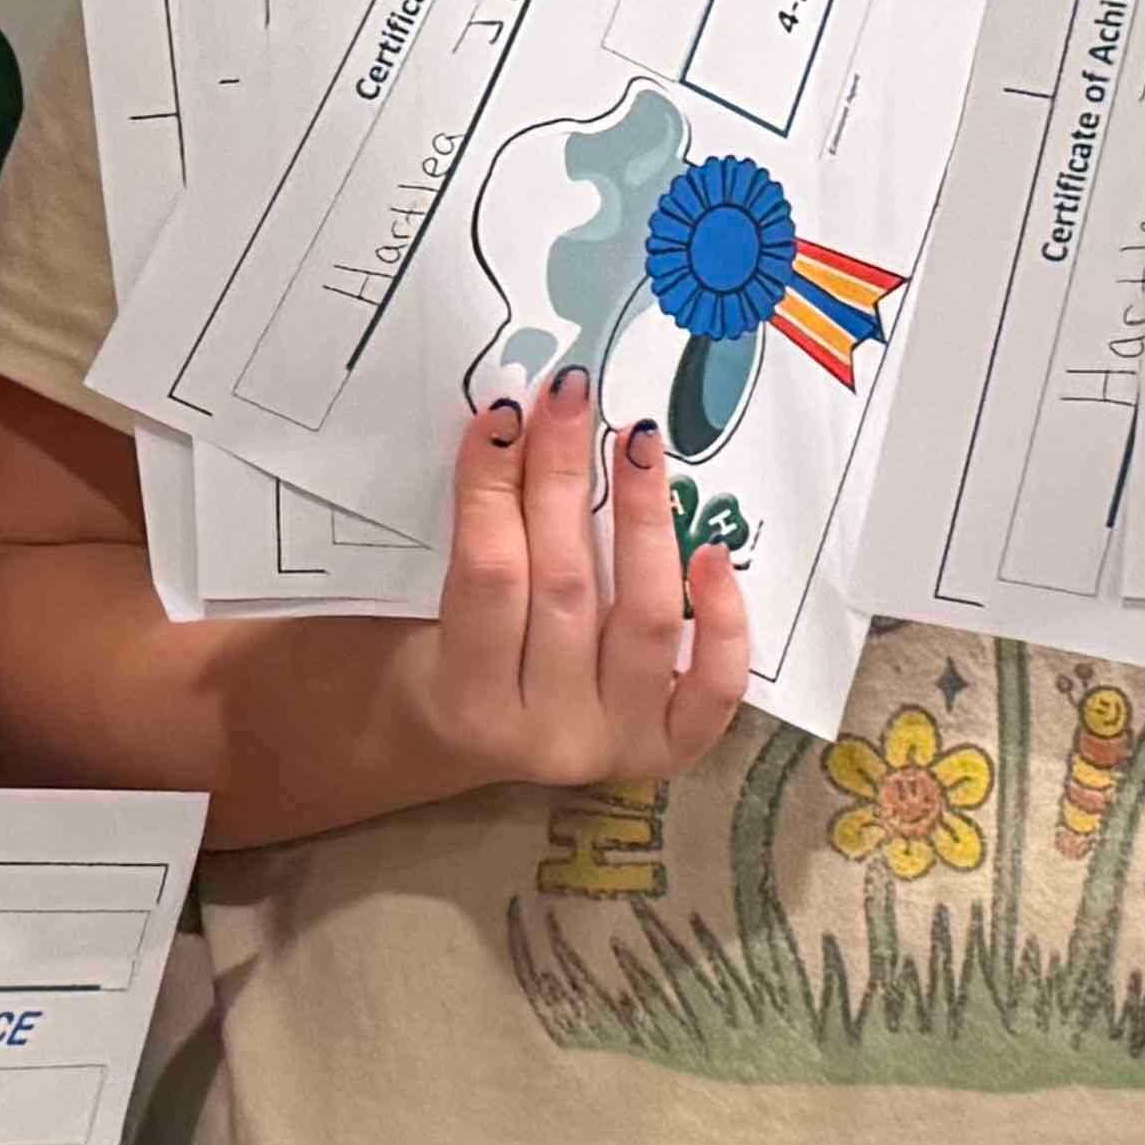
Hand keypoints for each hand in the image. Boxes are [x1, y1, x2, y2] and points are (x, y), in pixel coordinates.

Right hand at [389, 368, 751, 798]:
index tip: (504, 414)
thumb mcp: (421, 613)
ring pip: (646, 619)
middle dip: (565, 477)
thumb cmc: (439, 663)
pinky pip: (714, 684)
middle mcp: (549, 734)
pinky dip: (722, 618)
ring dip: (643, 518)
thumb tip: (510, 426)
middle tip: (571, 397)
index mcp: (468, 702)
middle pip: (566, 586)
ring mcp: (617, 742)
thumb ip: (465, 542)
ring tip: (638, 442)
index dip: (493, 489)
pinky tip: (712, 551)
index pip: (487, 577)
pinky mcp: (670, 747)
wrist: (467, 745)